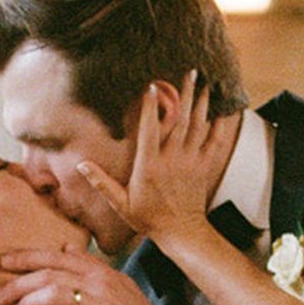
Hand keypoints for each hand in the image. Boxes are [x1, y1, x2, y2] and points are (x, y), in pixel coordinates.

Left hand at [0, 250, 159, 304]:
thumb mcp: (122, 292)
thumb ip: (94, 271)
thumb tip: (67, 249)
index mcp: (105, 273)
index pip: (61, 256)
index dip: (30, 257)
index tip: (7, 261)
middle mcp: (100, 280)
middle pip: (50, 268)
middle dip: (19, 277)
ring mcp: (98, 296)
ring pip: (50, 284)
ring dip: (24, 296)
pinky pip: (56, 304)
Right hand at [78, 71, 231, 243]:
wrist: (181, 232)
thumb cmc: (148, 218)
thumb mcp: (121, 203)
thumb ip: (101, 183)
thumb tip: (81, 165)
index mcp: (149, 166)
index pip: (149, 130)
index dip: (150, 107)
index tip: (151, 87)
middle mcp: (171, 160)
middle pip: (178, 121)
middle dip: (183, 94)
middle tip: (188, 72)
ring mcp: (190, 162)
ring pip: (197, 126)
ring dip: (200, 102)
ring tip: (203, 82)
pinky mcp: (204, 167)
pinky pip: (214, 141)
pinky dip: (219, 124)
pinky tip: (222, 108)